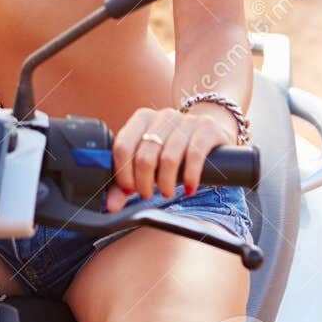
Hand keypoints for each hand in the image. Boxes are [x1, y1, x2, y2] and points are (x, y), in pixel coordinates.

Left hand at [106, 104, 235, 211]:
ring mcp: (187, 120)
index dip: (123, 174)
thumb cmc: (173, 150)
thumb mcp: (149, 162)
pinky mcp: (207, 128)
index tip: (129, 190)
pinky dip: (189, 177)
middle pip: (145, 156)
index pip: (123, 146)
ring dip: (165, 183)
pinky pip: (194, 156)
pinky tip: (189, 188)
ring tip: (167, 192)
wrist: (210, 133)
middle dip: (144, 183)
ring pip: (168, 159)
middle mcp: (163, 115)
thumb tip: (111, 206)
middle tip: (147, 195)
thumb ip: (127, 182)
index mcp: (142, 118)